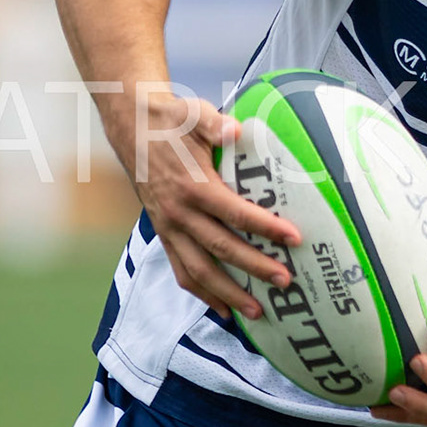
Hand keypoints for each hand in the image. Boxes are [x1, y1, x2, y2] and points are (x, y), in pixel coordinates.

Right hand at [127, 89, 298, 319]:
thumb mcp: (193, 114)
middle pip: (221, 249)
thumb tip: (237, 130)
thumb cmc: (171, 121)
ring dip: (229, 294)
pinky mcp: (163, 235)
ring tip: (259, 312)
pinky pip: (182, 271)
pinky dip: (202, 293)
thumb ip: (215, 125)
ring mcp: (169, 228)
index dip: (266, 228)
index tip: (295, 238)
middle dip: (255, 268)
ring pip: (199, 271)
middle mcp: (178, 213)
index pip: (235, 213)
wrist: (132, 128)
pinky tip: (224, 308)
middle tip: (287, 282)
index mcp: (192, 186)